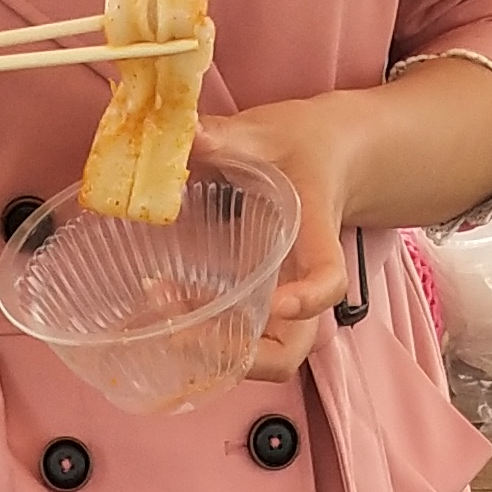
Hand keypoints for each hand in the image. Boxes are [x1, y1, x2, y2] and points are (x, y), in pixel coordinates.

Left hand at [191, 94, 366, 379]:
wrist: (330, 159)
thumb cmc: (303, 147)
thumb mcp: (267, 133)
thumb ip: (226, 137)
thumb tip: (182, 133)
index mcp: (316, 236)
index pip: (328, 281)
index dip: (309, 299)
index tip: (279, 303)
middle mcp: (303, 283)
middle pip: (289, 350)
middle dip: (238, 354)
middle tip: (180, 325)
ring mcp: (285, 303)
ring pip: (260, 358)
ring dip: (211, 351)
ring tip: (161, 301)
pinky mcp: (263, 307)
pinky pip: (239, 341)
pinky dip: (202, 337)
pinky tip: (165, 297)